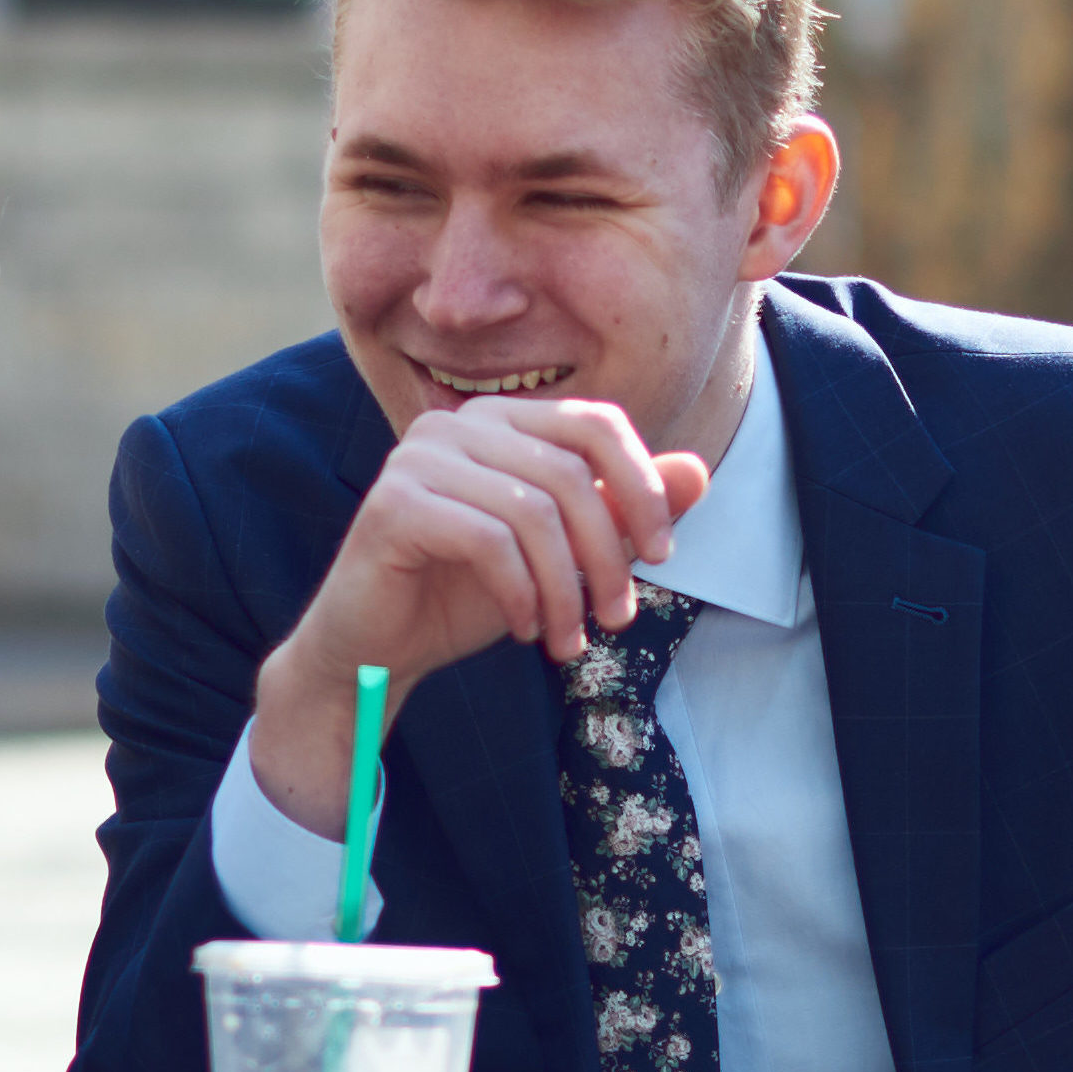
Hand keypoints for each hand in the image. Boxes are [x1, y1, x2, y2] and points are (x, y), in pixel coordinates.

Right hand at [251, 400, 711, 830]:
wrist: (375, 651)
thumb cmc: (464, 596)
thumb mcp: (560, 555)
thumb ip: (619, 511)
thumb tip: (698, 472)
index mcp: (500, 421)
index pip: (595, 423)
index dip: (642, 485)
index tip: (663, 555)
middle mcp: (456, 424)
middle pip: (571, 473)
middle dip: (608, 555)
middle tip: (617, 619)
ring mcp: (419, 458)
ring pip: (534, 512)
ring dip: (566, 589)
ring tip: (569, 641)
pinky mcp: (394, 504)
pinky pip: (488, 541)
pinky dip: (520, 594)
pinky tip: (522, 629)